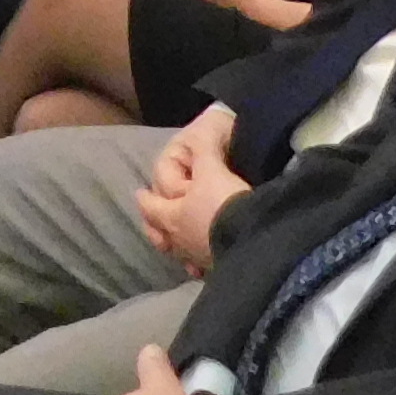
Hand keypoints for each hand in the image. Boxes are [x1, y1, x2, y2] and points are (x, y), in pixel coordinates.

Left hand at [135, 108, 242, 273]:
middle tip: (153, 222)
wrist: (256, 241)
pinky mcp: (220, 269)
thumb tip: (202, 125)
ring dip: (178, 245)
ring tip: (179, 240)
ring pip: (181, 253)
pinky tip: (203, 265)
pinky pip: (205, 267)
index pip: (151, 206)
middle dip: (156, 226)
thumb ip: (204, 149)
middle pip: (161, 235)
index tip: (139, 192)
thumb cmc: (224, 203)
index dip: (145, 197)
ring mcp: (199, 259)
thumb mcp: (212, 169)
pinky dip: (201, 264)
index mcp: (172, 216)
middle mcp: (182, 241)